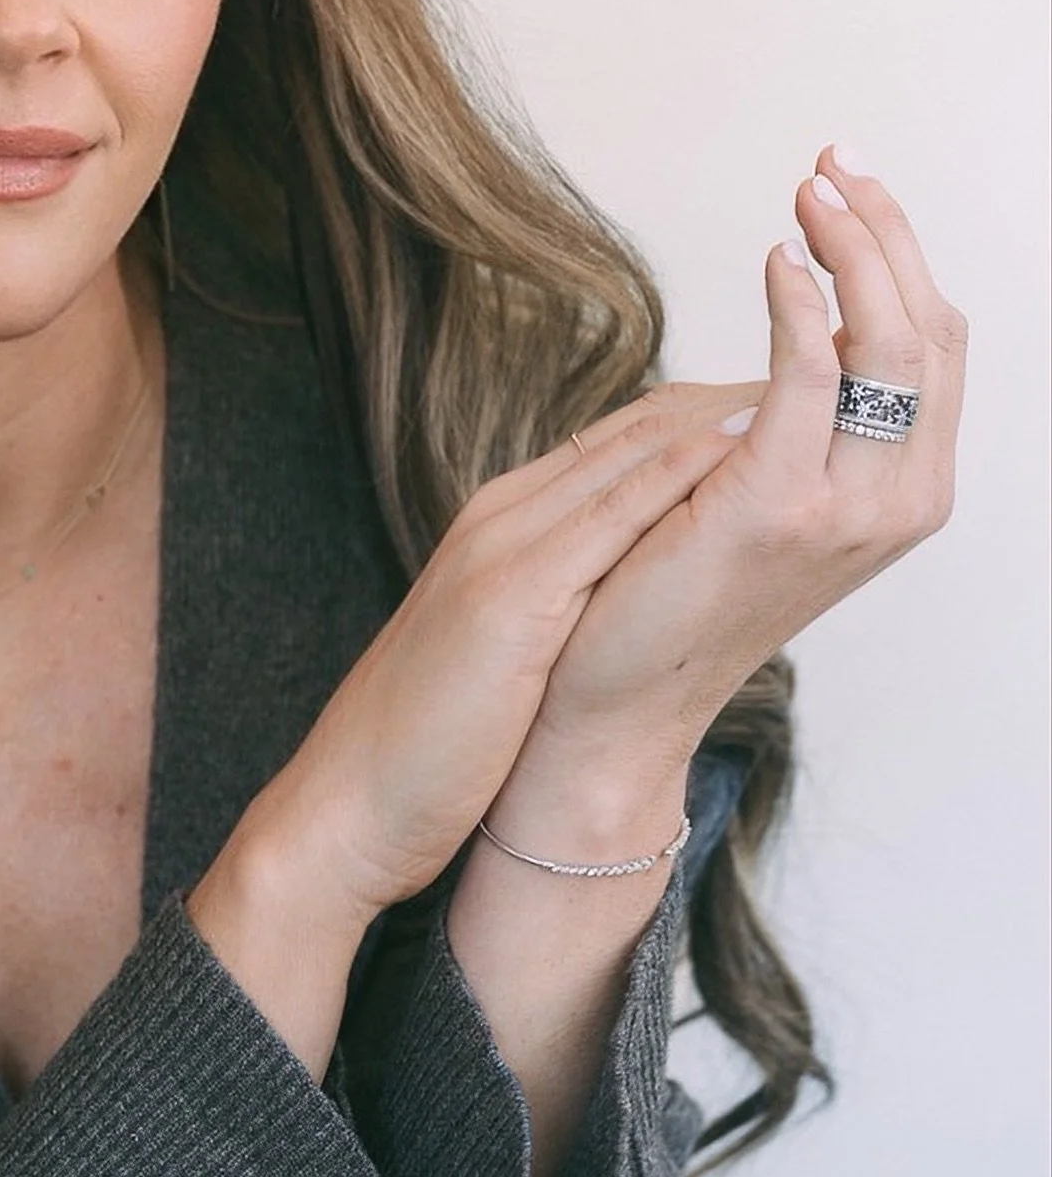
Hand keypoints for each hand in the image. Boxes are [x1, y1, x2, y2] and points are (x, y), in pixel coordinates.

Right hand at [224, 376, 755, 930]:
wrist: (352, 800)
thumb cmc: (432, 740)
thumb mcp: (508, 645)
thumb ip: (561, 598)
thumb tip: (634, 595)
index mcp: (503, 526)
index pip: (618, 441)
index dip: (706, 416)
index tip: (788, 409)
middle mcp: (505, 516)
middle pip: (635, 426)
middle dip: (732, 397)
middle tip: (825, 376)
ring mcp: (505, 549)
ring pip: (629, 451)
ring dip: (722, 415)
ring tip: (808, 391)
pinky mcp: (513, 597)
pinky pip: (611, 517)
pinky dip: (679, 475)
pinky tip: (745, 454)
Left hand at [518, 146, 964, 779]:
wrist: (612, 699)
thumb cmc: (668, 591)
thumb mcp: (757, 490)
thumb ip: (795, 420)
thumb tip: (808, 326)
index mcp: (902, 489)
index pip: (935, 344)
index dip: (899, 254)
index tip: (846, 185)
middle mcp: (899, 500)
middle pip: (930, 329)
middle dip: (886, 232)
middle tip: (831, 162)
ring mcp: (849, 509)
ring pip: (893, 342)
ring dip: (853, 249)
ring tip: (809, 190)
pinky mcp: (779, 507)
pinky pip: (813, 377)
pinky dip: (803, 306)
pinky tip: (777, 260)